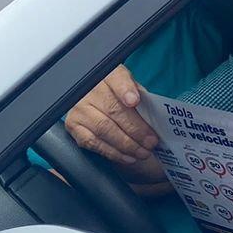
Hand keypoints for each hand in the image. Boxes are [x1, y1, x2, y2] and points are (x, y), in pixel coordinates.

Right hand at [64, 64, 163, 183]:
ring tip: (143, 152)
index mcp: (109, 75)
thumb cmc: (123, 97)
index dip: (125, 90)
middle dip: (136, 129)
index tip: (135, 101)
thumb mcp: (134, 91)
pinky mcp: (73, 126)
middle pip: (114, 110)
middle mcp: (90, 89)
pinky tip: (127, 157)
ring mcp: (79, 108)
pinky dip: (113, 152)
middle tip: (151, 141)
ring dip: (127, 144)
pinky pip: (93, 142)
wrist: (101, 103)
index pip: (117, 79)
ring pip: (104, 128)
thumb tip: (158, 118)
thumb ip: (143, 99)